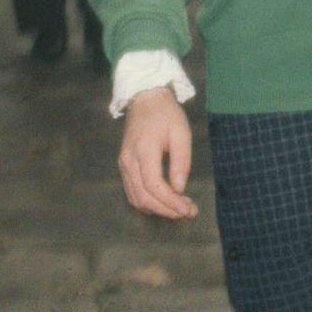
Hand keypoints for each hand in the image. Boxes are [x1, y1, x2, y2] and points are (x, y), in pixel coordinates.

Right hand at [118, 88, 197, 219]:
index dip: (170, 202)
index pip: (154, 186)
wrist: (145, 99)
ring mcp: (123, 164)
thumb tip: (179, 189)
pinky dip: (147, 202)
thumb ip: (181, 161)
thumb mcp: (181, 133)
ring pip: (136, 198)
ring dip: (157, 209)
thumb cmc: (166, 114)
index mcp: (143, 150)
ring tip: (178, 209)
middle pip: (144, 197)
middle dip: (166, 210)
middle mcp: (128, 161)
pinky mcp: (123, 165)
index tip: (188, 210)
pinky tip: (164, 202)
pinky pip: (132, 191)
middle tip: (188, 212)